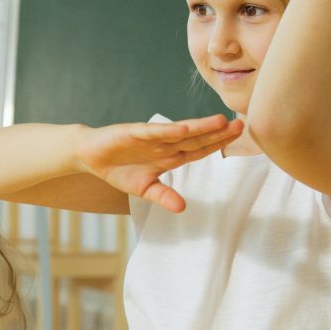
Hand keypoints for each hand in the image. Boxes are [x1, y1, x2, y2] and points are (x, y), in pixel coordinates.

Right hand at [76, 114, 242, 212]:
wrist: (90, 155)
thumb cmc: (119, 169)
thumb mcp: (143, 189)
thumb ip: (163, 196)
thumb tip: (182, 208)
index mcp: (169, 157)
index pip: (199, 151)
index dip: (217, 146)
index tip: (238, 141)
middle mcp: (165, 144)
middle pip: (196, 139)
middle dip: (217, 133)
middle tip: (240, 126)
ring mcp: (151, 137)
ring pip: (180, 132)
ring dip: (199, 127)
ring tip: (220, 121)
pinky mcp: (133, 132)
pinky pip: (154, 132)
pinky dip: (168, 130)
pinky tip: (184, 128)